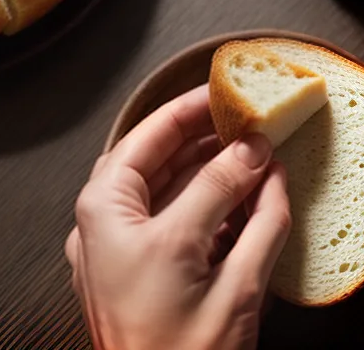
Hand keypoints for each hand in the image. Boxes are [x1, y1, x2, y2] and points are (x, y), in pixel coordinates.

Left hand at [65, 85, 290, 349]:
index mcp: (108, 211)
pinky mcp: (137, 276)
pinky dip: (210, 205)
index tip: (232, 89)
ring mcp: (116, 252)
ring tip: (258, 153)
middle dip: (210, 136)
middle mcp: (104, 224)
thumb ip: (243, 201)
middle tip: (253, 118)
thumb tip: (259, 151)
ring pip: (168, 188)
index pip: (154, 134)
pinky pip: (173, 222)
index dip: (195, 107)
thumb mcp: (218, 271)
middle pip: (159, 158)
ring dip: (213, 168)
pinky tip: (247, 198)